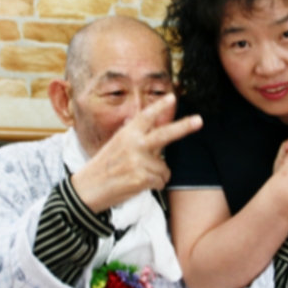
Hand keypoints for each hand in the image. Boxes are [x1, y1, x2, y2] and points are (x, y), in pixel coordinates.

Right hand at [71, 93, 202, 212]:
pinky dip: (154, 185)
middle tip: (199, 121)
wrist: (88, 189)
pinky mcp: (143, 179)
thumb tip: (156, 136)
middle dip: (184, 127)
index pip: (146, 117)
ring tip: (137, 176)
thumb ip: (136, 139)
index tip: (172, 98)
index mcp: (127, 133)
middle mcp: (134, 144)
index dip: (160, 106)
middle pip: (165, 134)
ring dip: (156, 175)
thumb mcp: (116, 145)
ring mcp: (139, 162)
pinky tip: (138, 185)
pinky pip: (161, 181)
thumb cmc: (103, 167)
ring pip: (164, 168)